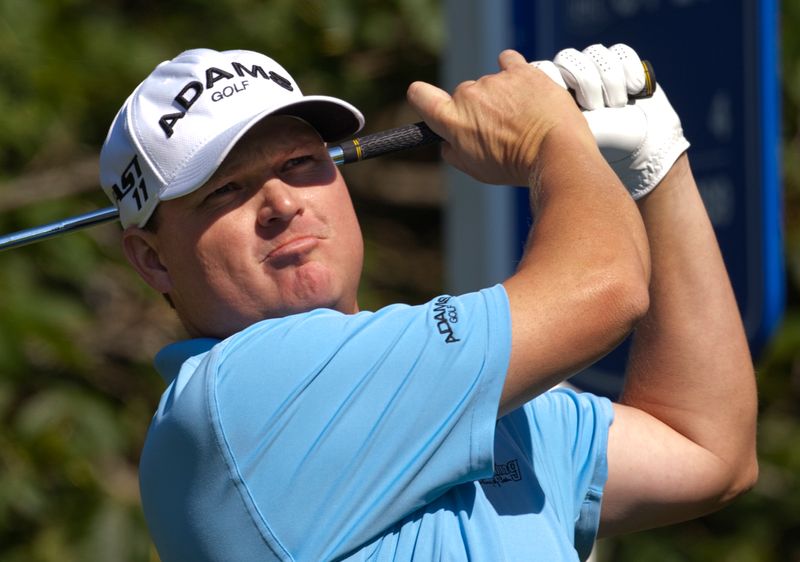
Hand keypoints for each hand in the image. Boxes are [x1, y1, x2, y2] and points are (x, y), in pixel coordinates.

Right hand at [406, 50, 593, 186]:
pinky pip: (508, 61)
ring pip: (490, 83)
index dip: (423, 97)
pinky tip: (523, 84)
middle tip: (500, 128)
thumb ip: (454, 152)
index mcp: (452, 119)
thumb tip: (447, 143)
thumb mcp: (476, 170)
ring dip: (502, 96)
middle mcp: (468, 95)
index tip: (432, 102)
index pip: (420, 96)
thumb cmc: (515, 166)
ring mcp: (494, 80)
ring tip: (523, 118)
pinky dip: (512, 71)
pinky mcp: (520, 70)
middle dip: (477, 108)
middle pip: (464, 95)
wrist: (555, 152)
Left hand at [536, 44, 689, 199]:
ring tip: (616, 104)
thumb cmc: (603, 146)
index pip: (542, 68)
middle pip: (568, 57)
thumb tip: (534, 101)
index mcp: (552, 94)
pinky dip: (629, 71)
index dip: (554, 78)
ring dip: (609, 79)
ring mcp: (596, 70)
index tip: (569, 101)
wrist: (640, 150)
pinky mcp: (622, 65)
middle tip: (595, 107)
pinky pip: (621, 52)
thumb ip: (553, 114)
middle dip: (586, 82)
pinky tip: (633, 90)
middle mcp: (571, 78)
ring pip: (595, 53)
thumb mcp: (572, 133)